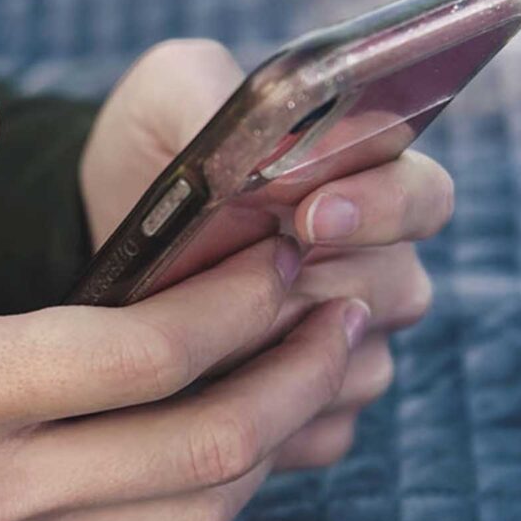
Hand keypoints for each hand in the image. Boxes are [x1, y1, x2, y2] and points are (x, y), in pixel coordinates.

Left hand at [78, 39, 451, 468]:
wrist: (95, 233)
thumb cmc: (151, 151)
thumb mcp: (168, 93)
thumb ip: (219, 91)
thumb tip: (280, 146)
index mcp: (366, 181)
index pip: (424, 196)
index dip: (382, 205)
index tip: (312, 211)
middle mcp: (376, 265)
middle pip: (398, 288)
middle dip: (320, 280)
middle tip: (256, 271)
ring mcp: (350, 344)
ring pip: (359, 366)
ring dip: (284, 349)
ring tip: (209, 328)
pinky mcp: (314, 413)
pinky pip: (320, 428)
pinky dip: (267, 412)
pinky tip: (208, 388)